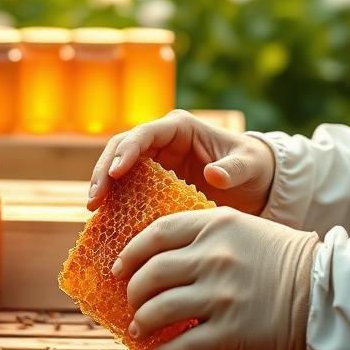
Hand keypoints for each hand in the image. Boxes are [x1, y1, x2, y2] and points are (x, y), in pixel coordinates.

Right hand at [87, 110, 274, 212]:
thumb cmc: (255, 167)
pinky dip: (115, 202)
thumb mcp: (250, 167)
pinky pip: (127, 189)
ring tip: (92, 210)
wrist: (257, 184)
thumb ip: (234, 170)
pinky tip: (106, 222)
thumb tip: (213, 175)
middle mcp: (162, 141)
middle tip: (94, 199)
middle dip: (104, 171)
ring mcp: (155, 161)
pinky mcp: (153, 182)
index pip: (145, 134)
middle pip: (121, 149)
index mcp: (180, 128)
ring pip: (118, 168)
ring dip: (103, 186)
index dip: (126, 151)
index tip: (115, 173)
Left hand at [112, 206, 319, 349]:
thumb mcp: (242, 229)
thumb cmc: (281, 259)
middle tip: (132, 300)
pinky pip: (183, 344)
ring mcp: (221, 294)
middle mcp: (214, 257)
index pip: (157, 234)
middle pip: (152, 273)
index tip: (120, 266)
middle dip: (133, 290)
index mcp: (216, 225)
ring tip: (141, 327)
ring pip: (160, 309)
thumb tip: (156, 258)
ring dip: (143, 321)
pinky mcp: (231, 330)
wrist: (322, 291)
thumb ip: (203, 236)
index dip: (131, 252)